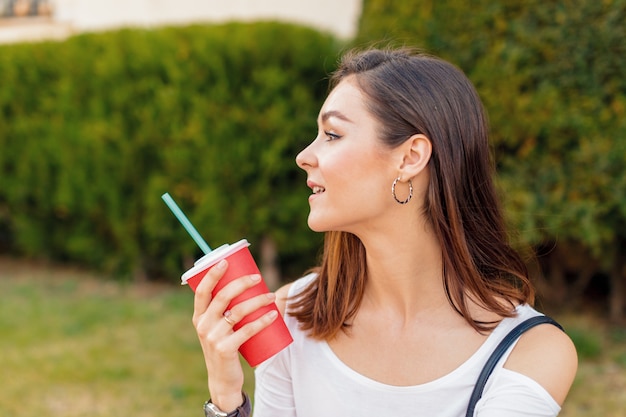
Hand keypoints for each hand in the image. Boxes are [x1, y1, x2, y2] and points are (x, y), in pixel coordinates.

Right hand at [192, 259, 277, 410]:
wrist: (222, 379)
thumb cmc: (224, 346)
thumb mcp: (216, 328)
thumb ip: (224, 311)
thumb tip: (243, 284)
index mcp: (198, 317)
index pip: (202, 291)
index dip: (212, 274)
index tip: (225, 261)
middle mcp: (203, 326)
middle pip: (222, 297)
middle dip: (241, 283)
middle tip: (258, 277)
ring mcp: (213, 338)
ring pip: (238, 312)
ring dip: (257, 301)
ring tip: (271, 296)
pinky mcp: (226, 349)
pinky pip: (247, 330)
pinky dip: (262, 321)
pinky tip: (273, 315)